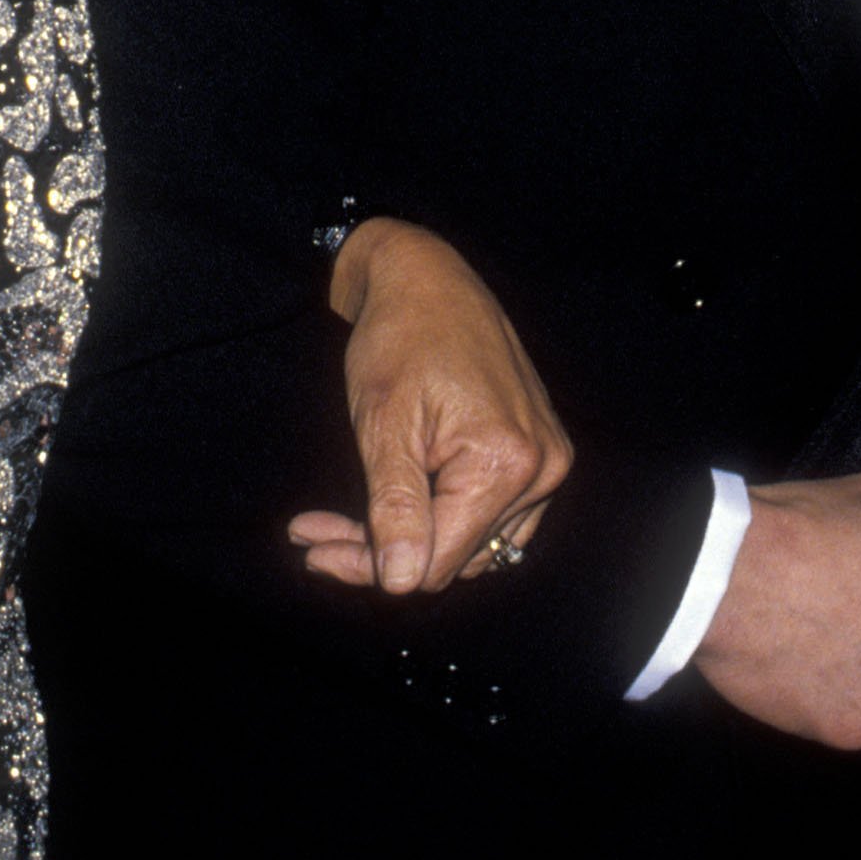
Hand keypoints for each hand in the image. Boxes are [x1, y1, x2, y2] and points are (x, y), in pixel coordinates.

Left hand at [288, 219, 572, 594]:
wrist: (428, 277)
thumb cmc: (401, 336)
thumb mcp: (382, 423)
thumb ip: (396, 508)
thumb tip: (403, 582)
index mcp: (507, 461)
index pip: (438, 560)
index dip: (373, 566)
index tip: (316, 549)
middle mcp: (540, 469)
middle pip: (452, 557)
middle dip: (381, 551)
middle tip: (316, 536)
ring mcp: (544, 462)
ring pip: (467, 542)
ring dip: (405, 538)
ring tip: (338, 522)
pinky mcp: (536, 454)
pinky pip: (486, 515)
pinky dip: (436, 516)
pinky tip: (389, 503)